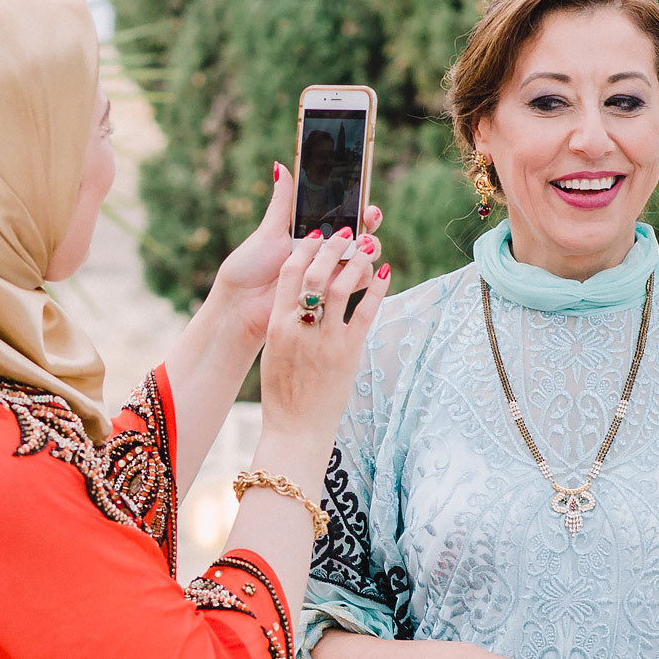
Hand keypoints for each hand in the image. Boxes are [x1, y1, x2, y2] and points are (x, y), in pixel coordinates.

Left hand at [206, 163, 379, 351]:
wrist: (241, 304)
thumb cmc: (249, 267)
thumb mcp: (268, 231)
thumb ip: (283, 202)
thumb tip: (281, 165)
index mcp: (310, 234)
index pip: (342, 217)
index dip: (359, 208)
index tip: (365, 204)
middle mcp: (323, 252)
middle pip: (359, 235)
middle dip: (370, 225)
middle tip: (368, 219)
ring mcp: (328, 273)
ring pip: (363, 258)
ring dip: (369, 248)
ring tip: (363, 243)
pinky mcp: (329, 294)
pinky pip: (356, 284)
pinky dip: (363, 274)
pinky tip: (363, 266)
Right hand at [254, 218, 389, 448]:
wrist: (296, 427)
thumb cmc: (282, 389)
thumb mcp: (273, 349)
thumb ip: (284, 320)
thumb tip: (300, 294)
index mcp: (277, 325)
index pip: (288, 274)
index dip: (303, 249)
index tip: (315, 234)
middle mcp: (300, 328)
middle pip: (316, 274)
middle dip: (333, 247)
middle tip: (346, 231)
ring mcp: (326, 340)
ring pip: (343, 287)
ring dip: (358, 261)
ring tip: (368, 246)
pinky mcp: (349, 352)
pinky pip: (366, 313)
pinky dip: (376, 289)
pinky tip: (384, 273)